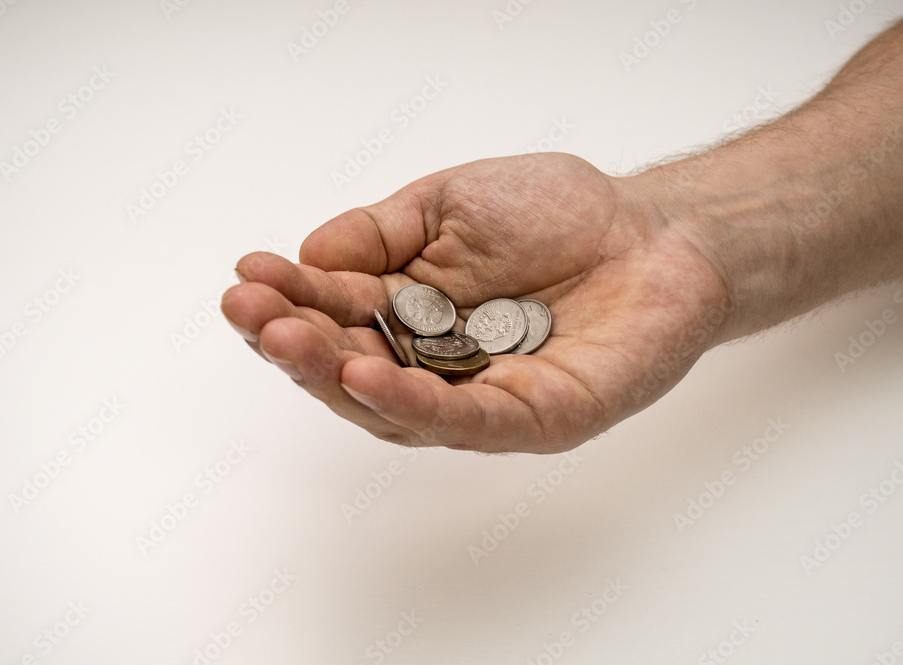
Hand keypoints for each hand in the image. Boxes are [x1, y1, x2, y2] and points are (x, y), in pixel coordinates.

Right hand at [221, 153, 731, 452]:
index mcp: (411, 314)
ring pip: (395, 408)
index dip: (289, 299)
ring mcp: (483, 399)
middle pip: (351, 370)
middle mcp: (436, 365)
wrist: (655, 231)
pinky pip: (468, 421)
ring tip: (288, 343)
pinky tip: (365, 377)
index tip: (247, 275)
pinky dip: (412, 404)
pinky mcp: (536, 417)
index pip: (336, 315)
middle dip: (296, 343)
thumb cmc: (557, 215)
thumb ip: (382, 232)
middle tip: (251, 314)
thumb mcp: (451, 202)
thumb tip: (310, 255)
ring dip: (336, 378)